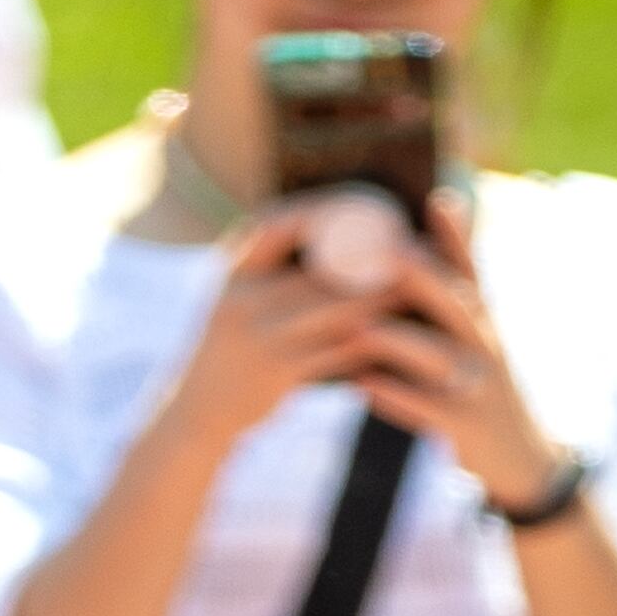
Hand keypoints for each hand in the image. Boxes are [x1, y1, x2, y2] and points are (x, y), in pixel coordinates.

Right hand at [171, 207, 418, 451]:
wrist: (197, 411)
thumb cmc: (231, 343)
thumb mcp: (238, 293)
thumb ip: (274, 260)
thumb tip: (334, 220)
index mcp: (235, 267)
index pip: (287, 221)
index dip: (334, 211)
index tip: (374, 204)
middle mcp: (243, 298)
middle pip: (326, 269)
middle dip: (376, 258)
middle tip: (419, 248)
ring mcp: (259, 338)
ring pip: (339, 311)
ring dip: (383, 299)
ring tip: (419, 287)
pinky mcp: (278, 375)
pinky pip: (337, 353)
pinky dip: (369, 343)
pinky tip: (399, 335)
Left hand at [345, 190, 570, 514]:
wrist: (518, 456)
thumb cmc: (477, 389)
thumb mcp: (470, 342)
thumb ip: (442, 304)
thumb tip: (406, 259)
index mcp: (483, 320)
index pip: (470, 270)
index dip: (455, 236)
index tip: (437, 199)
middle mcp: (485, 345)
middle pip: (457, 303)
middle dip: (422, 278)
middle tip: (385, 254)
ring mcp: (478, 386)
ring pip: (438, 357)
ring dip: (398, 341)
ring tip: (359, 329)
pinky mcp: (465, 426)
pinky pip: (427, 408)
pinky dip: (395, 397)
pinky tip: (363, 386)